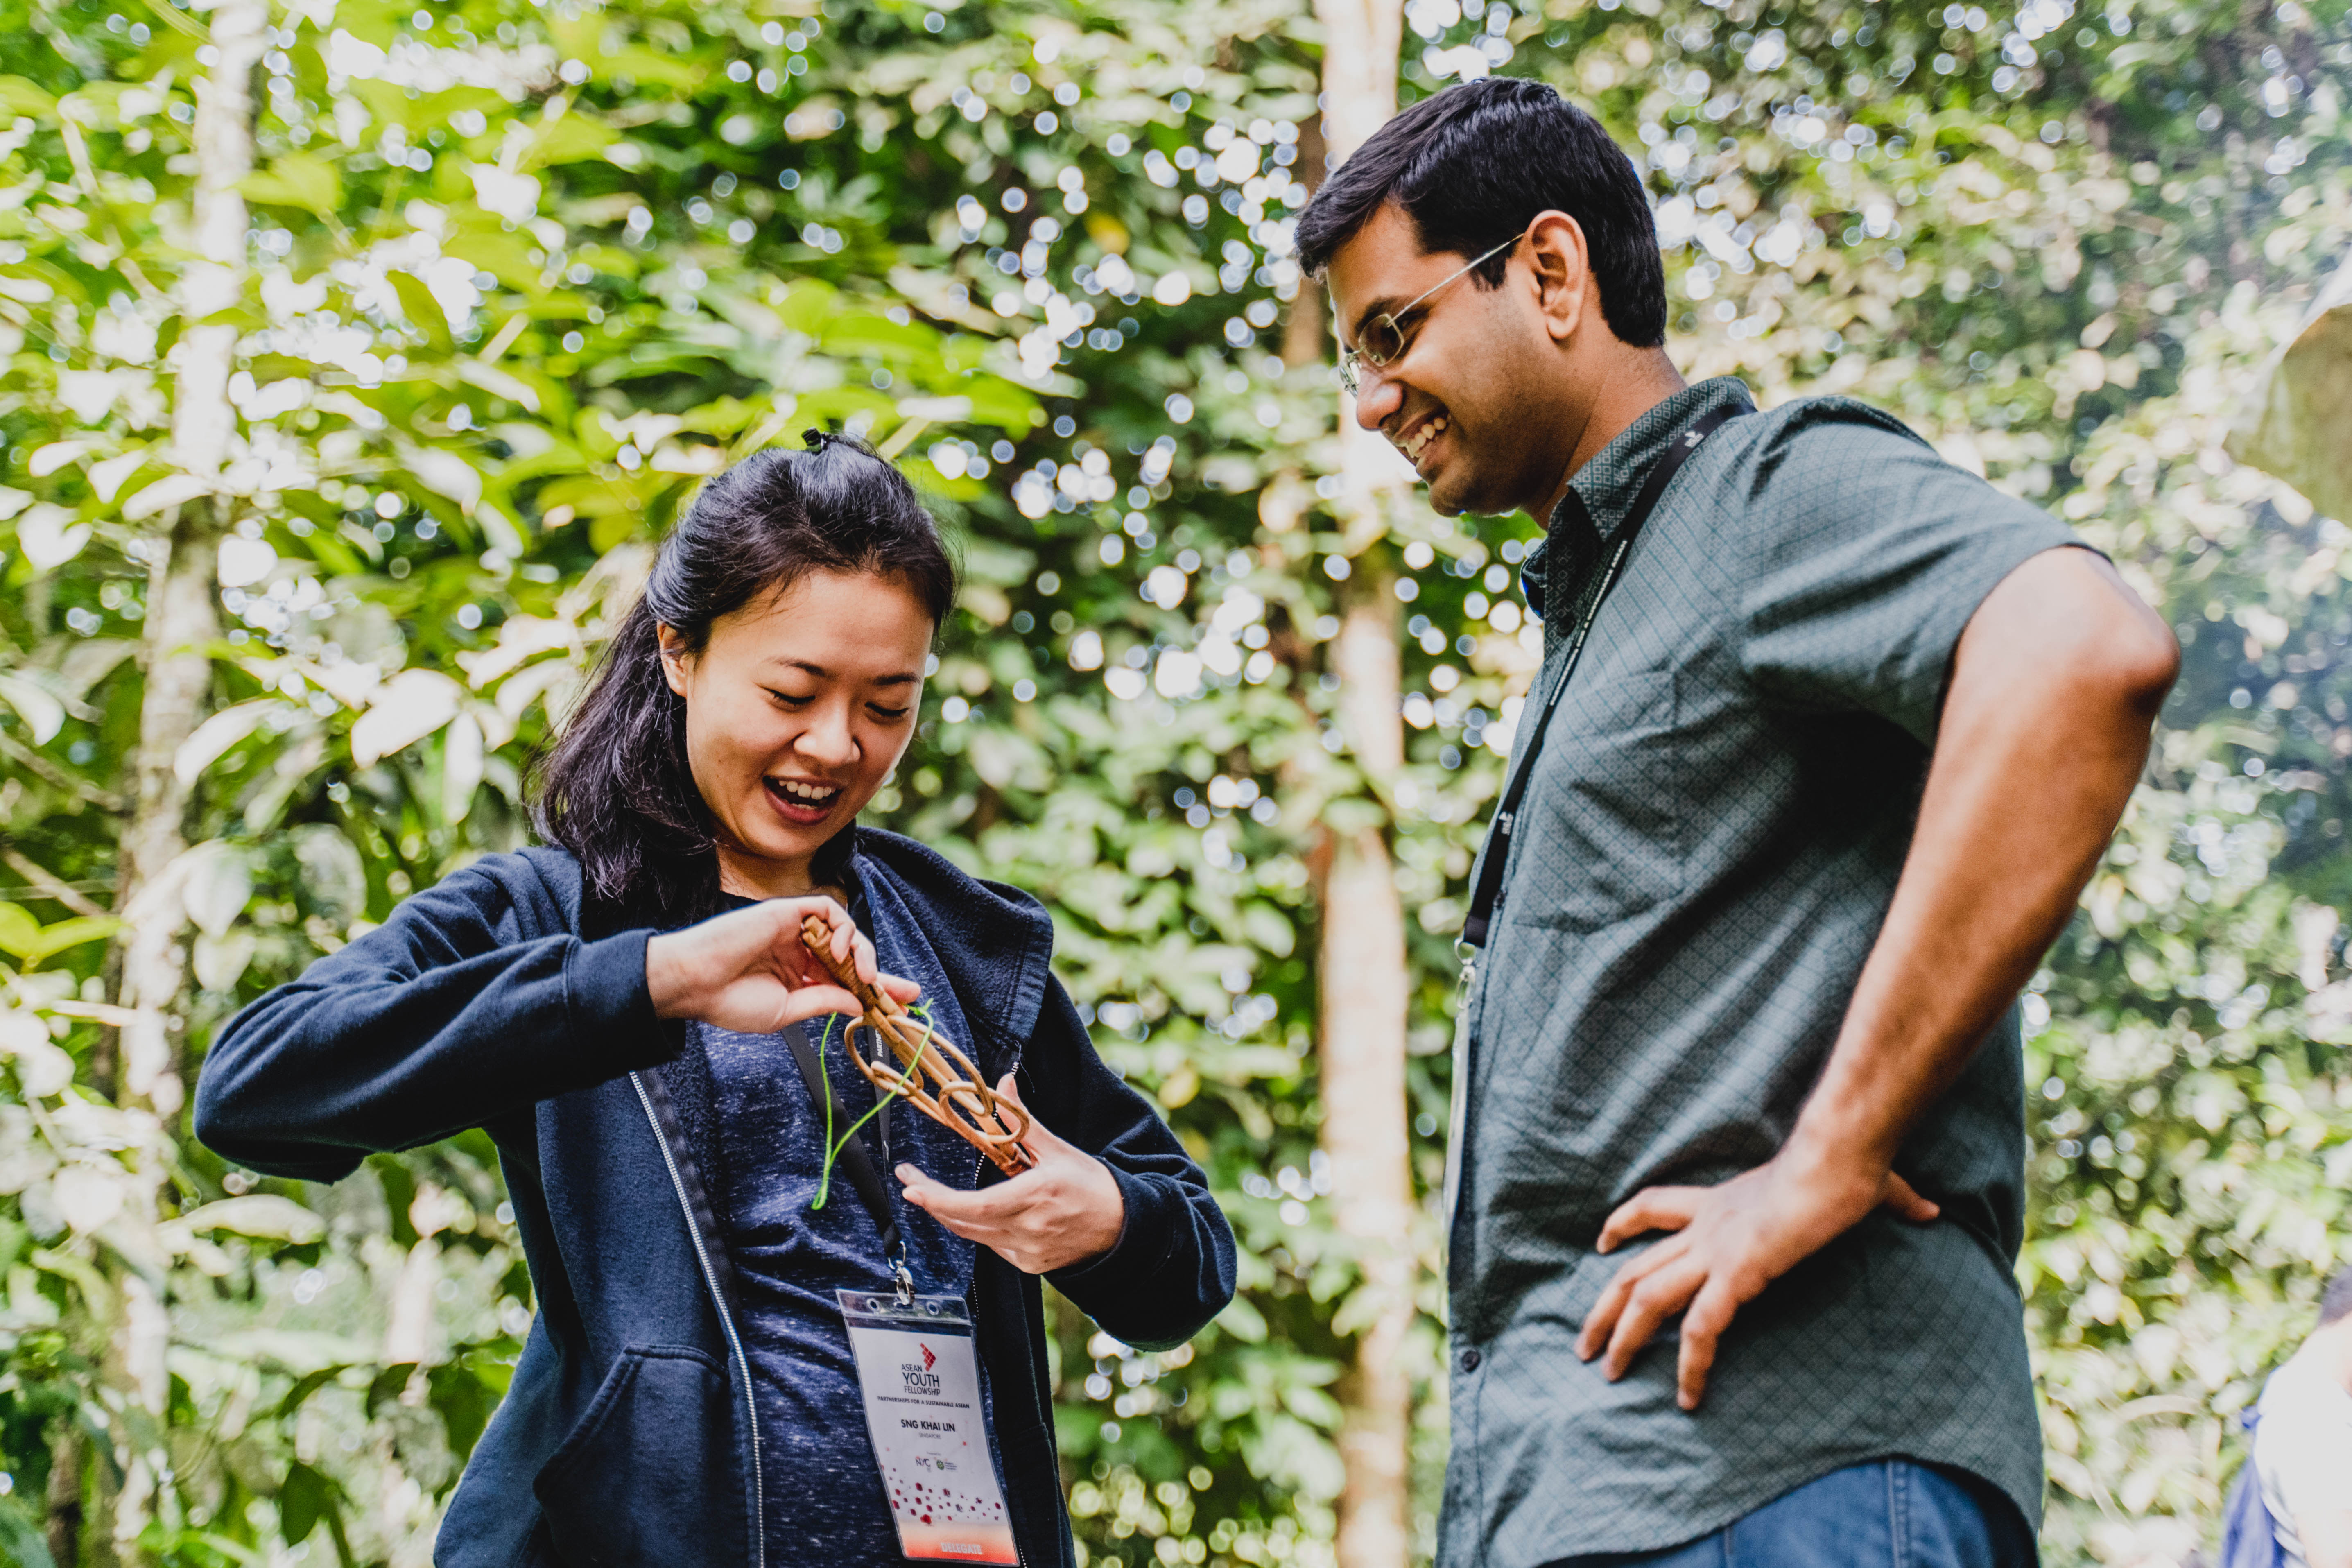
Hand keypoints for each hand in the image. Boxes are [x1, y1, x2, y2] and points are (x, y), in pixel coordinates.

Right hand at [643, 898, 919, 1033]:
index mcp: (798, 976)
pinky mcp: (787, 912)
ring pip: (846, 930)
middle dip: (882, 972)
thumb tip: (859, 1004)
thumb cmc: (729, 1001)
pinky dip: (844, 928)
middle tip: (902, 990)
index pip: (846, 979)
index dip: (877, 988)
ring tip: (864, 976)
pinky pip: (827, 909)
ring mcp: (795, 930)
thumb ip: (824, 1001)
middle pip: (853, 954)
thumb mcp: (787, 1010)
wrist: (694, 984)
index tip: (905, 1001)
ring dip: (864, 952)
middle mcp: (800, 950)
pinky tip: (842, 952)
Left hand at [894, 1075, 1124, 1273]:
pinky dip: (977, 1227)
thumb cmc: (1094, 1187)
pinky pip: (991, 1246)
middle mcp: (1028, 1229)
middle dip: (932, 1202)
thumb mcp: (1059, 1150)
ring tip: (932, 1193)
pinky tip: (975, 1211)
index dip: (939, 1200)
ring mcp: (1026, 1252)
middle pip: (964, 1222)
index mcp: (1036, 1197)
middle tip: (911, 1182)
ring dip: (950, 1214)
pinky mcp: (1027, 1264)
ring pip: (973, 1235)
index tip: (913, 1188)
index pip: (975, 1206)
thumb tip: (1004, 1084)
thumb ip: (1023, 1122)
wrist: (1124, 1230)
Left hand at [1574, 1152, 1938, 1409]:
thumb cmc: (1847, 1164)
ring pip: (1648, 1297)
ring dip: (1623, 1336)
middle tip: (1584, 1341)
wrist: (1839, 1158)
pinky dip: (1691, 1365)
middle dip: (1605, 1305)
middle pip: (1636, 1265)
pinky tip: (1689, 1397)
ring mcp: (1717, 1252)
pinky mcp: (1736, 1275)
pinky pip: (1702, 1329)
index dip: (1624, 1223)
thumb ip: (1891, 1197)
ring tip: (1606, 1372)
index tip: (1602, 1241)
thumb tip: (1927, 1209)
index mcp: (1721, 1202)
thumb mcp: (1864, 1181)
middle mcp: (1707, 1227)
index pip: (1655, 1207)